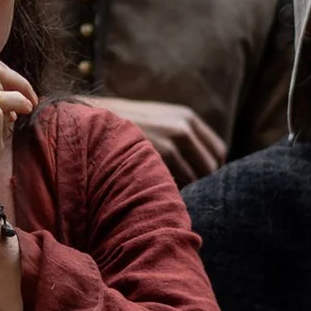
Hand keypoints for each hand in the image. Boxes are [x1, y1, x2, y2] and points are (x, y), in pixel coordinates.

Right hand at [91, 96, 224, 183]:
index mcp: (187, 118)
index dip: (211, 168)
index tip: (199, 179)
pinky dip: (170, 191)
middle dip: (201, 181)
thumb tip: (207, 165)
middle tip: (184, 191)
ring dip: (185, 188)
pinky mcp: (156, 157)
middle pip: (211, 167)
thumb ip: (183, 136)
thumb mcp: (159, 121)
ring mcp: (171, 142)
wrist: (93, 125)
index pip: (218, 151)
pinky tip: (155, 190)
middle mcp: (183, 128)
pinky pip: (176, 184)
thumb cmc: (125, 129)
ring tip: (166, 191)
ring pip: (195, 179)